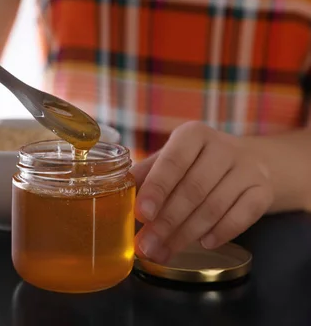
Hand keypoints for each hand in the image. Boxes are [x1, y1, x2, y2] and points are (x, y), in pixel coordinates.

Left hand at [131, 121, 273, 262]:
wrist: (246, 161)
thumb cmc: (195, 163)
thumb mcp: (170, 160)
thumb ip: (147, 174)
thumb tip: (122, 195)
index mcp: (192, 135)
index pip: (173, 162)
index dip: (156, 189)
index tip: (141, 214)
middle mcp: (222, 147)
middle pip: (193, 189)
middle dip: (167, 222)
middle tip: (147, 245)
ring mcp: (247, 168)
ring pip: (215, 206)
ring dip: (187, 234)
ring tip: (164, 251)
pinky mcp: (263, 190)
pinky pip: (243, 216)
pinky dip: (222, 232)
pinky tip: (203, 243)